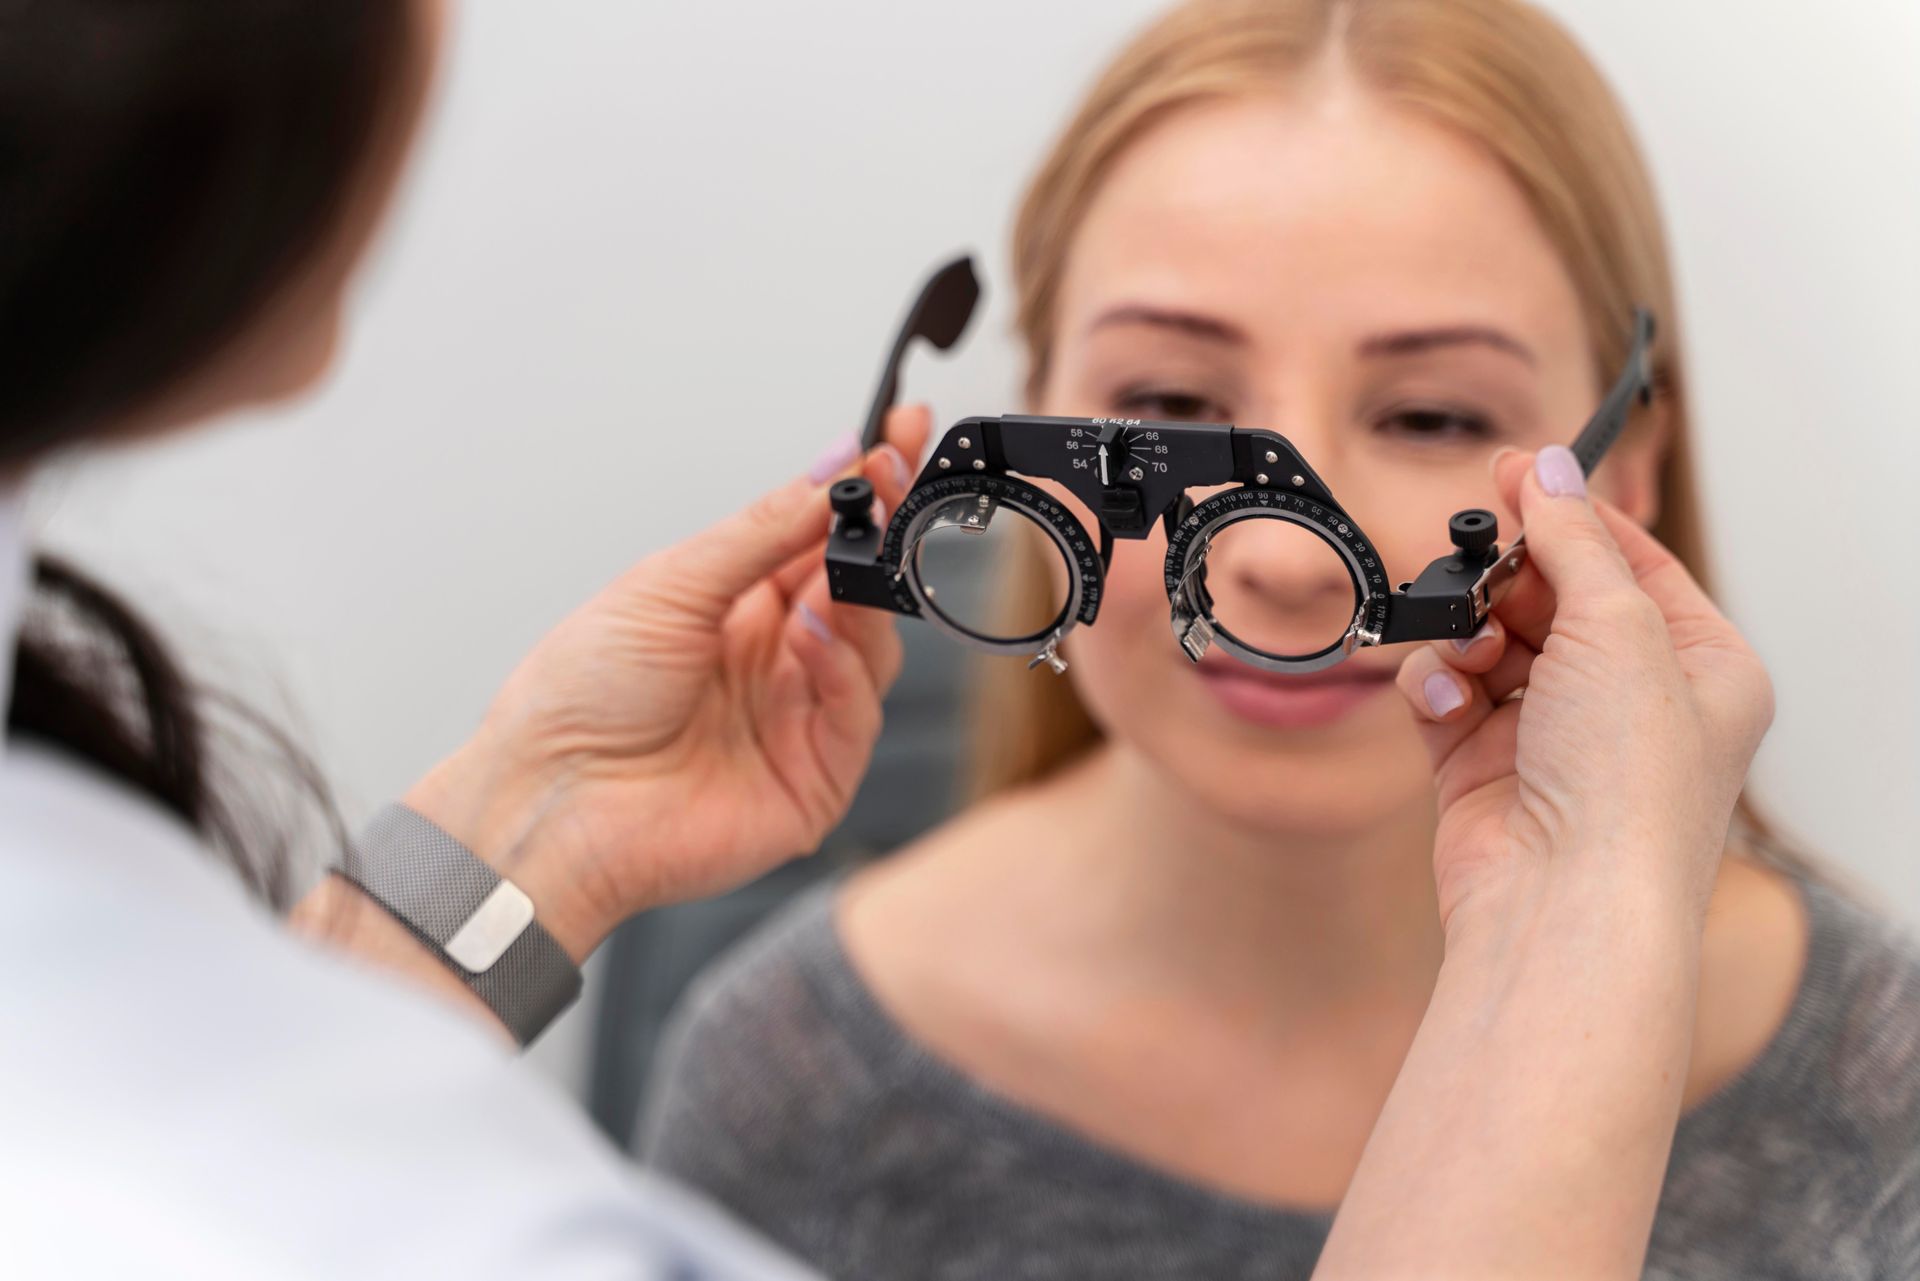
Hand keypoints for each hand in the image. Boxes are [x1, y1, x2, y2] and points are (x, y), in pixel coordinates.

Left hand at [406, 408, 932, 958]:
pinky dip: (845, 670)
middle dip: (882, 531)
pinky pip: (858, 714)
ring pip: (872, 647)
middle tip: (892, 484)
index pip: (822, 537)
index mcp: (737, 606)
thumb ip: (762, 528)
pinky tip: (811, 641)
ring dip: (858, 602)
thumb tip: (829, 466)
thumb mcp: (669, 585)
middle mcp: (775, 658)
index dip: (866, 490)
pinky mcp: (815, 779)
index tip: (899, 436)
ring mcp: (798, 718)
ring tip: (829, 577)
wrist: (549, 802)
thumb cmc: (580, 698)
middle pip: (860, 587)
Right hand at [1396, 445, 1773, 937]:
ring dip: (1470, 632)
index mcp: (1699, 666)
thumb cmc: (1625, 784)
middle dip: (1506, 579)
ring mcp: (1553, 732)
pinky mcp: (1483, 763)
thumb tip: (1549, 467)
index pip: (1631, 563)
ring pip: (1492, 638)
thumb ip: (1573, 539)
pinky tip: (1446, 697)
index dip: (1570, 515)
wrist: (1562, 901)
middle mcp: (1630, 699)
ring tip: (1472, 648)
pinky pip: (1448, 690)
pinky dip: (1439, 683)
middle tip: (1473, 560)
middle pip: (1552, 596)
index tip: (1513, 471)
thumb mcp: (1618, 627)